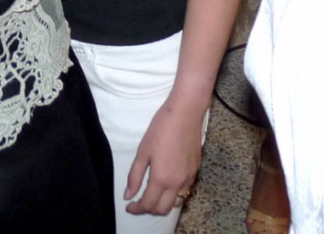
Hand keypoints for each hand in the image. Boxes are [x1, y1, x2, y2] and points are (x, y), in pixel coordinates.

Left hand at [124, 95, 204, 214]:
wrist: (186, 113)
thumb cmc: (161, 129)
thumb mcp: (143, 151)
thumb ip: (135, 176)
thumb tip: (128, 195)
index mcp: (161, 179)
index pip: (148, 204)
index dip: (136, 209)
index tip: (128, 206)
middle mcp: (177, 183)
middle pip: (163, 209)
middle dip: (149, 209)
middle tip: (139, 200)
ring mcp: (189, 178)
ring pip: (176, 202)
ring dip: (163, 203)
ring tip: (153, 192)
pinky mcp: (195, 171)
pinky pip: (184, 191)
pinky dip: (174, 193)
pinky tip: (167, 182)